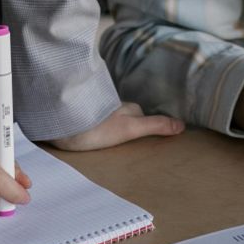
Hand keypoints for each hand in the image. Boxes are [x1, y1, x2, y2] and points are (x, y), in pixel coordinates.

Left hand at [49, 101, 184, 150]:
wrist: (61, 123)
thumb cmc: (97, 128)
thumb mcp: (130, 129)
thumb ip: (155, 126)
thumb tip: (182, 125)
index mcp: (127, 108)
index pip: (141, 115)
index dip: (144, 123)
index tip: (146, 132)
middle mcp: (113, 106)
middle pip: (125, 115)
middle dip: (126, 122)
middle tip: (127, 137)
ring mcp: (95, 111)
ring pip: (108, 117)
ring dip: (108, 125)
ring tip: (108, 138)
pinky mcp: (79, 118)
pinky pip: (91, 121)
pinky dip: (93, 126)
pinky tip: (89, 135)